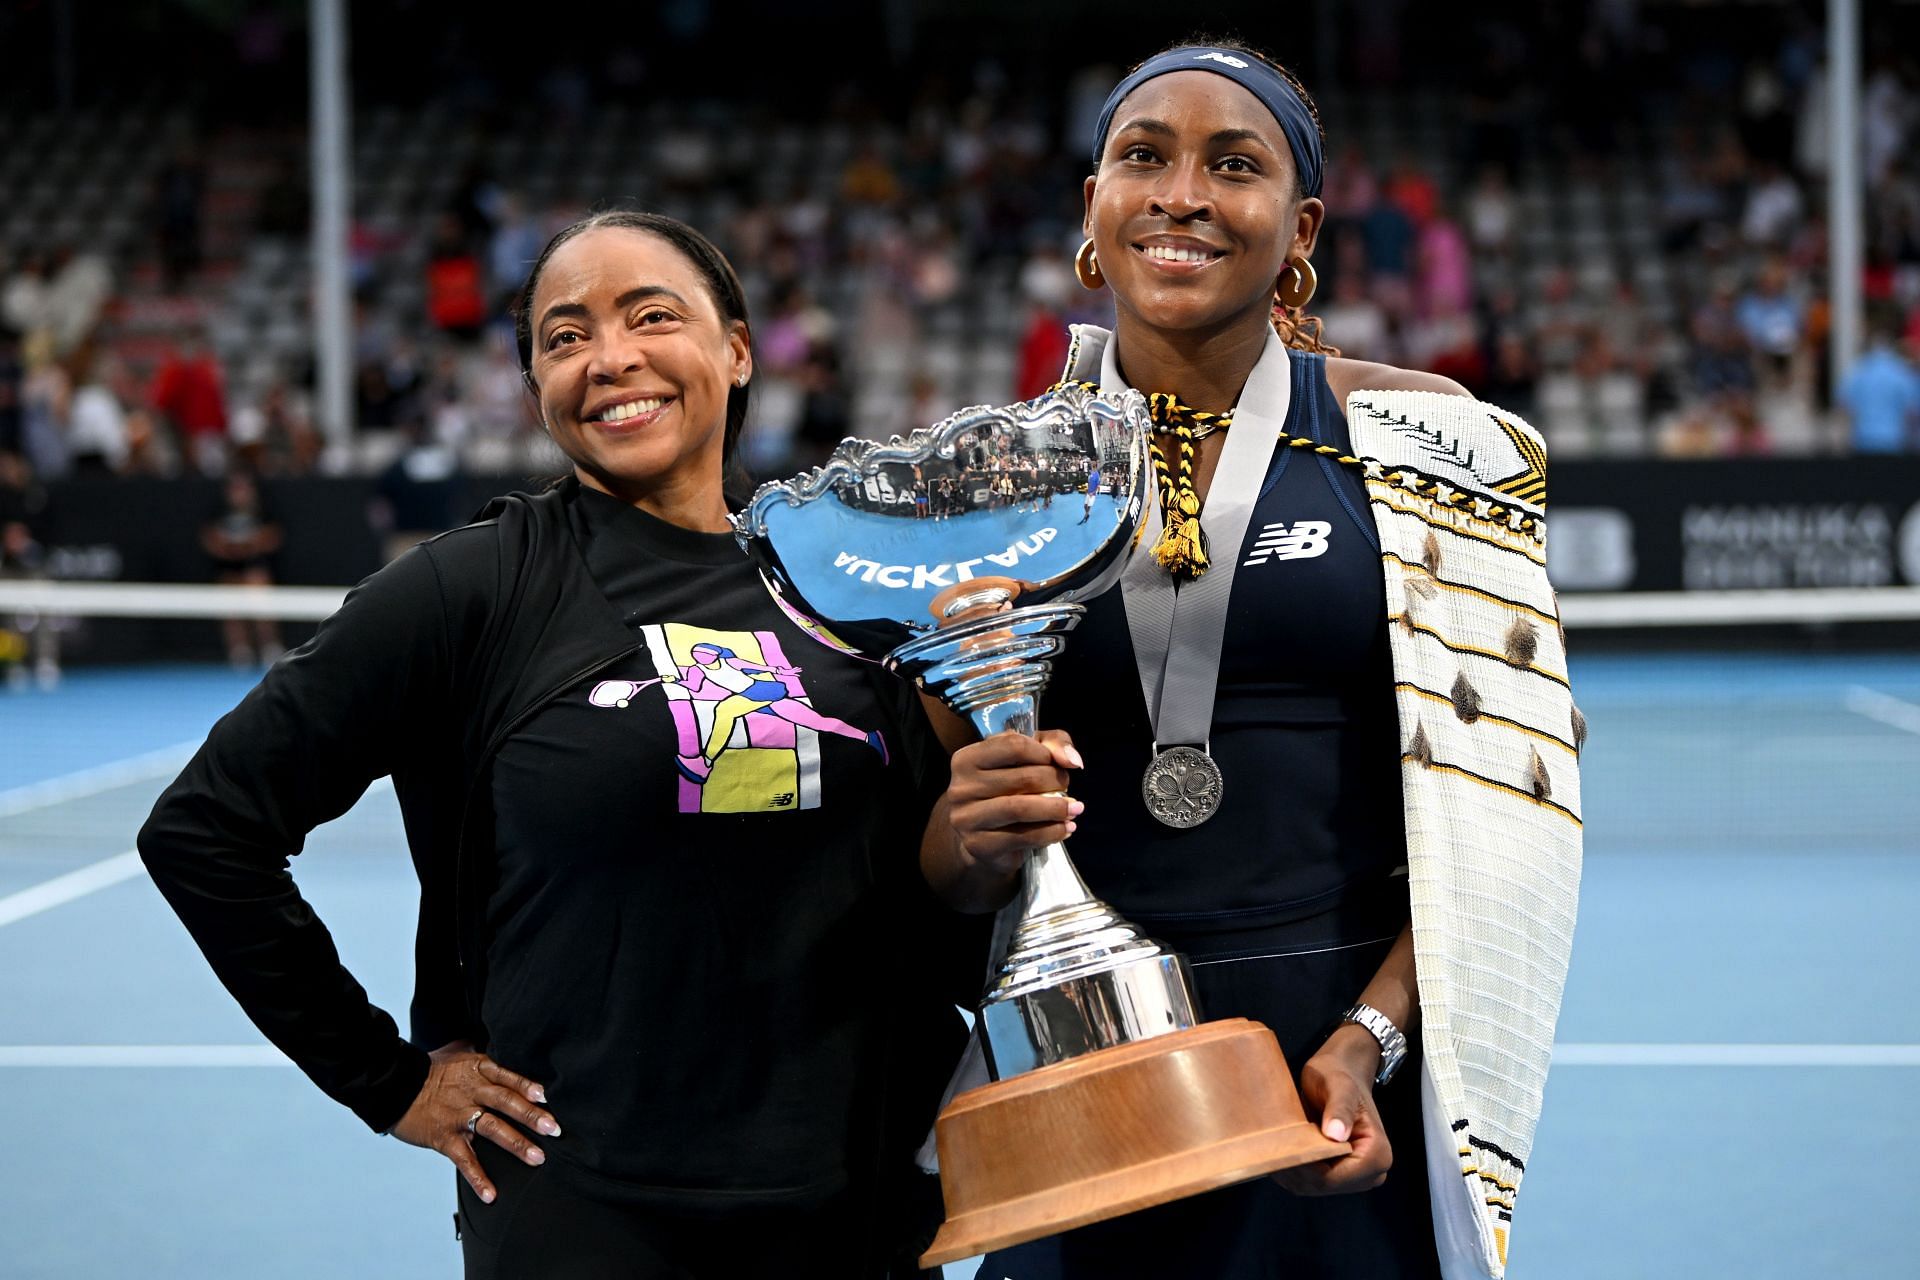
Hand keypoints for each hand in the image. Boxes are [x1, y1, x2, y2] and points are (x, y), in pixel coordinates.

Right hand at [388, 1041, 560, 1203]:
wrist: (393, 1084)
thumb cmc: (430, 1069)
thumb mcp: (459, 1053)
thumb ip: (484, 1057)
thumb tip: (504, 1050)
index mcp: (478, 1070)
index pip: (507, 1077)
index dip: (527, 1086)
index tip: (546, 1096)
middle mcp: (472, 1091)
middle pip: (506, 1102)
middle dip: (531, 1116)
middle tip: (555, 1129)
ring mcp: (458, 1115)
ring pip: (492, 1128)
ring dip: (516, 1144)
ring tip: (537, 1158)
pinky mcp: (444, 1137)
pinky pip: (464, 1159)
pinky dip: (478, 1178)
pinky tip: (491, 1194)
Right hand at [946, 729, 1083, 876]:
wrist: (981, 839)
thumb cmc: (1005, 790)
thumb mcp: (1025, 758)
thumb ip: (1051, 744)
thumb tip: (1073, 760)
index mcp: (966, 759)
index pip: (1013, 745)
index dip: (1044, 753)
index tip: (1056, 763)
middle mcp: (961, 788)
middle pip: (1023, 777)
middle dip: (1055, 781)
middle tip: (1067, 787)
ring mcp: (967, 819)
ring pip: (1021, 808)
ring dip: (1057, 809)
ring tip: (1075, 809)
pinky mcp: (979, 846)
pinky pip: (1024, 837)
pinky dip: (1052, 832)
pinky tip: (1064, 829)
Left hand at [1271, 1024, 1391, 1195]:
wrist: (1340, 1072)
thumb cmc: (1340, 1075)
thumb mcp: (1339, 1086)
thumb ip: (1339, 1109)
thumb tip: (1337, 1134)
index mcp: (1377, 1155)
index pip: (1333, 1178)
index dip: (1304, 1167)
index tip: (1281, 1148)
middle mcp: (1371, 1172)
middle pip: (1323, 1186)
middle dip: (1295, 1169)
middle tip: (1270, 1146)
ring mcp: (1354, 1176)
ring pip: (1313, 1186)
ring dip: (1290, 1170)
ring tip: (1273, 1145)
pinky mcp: (1338, 1174)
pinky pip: (1310, 1181)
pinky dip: (1293, 1168)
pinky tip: (1281, 1149)